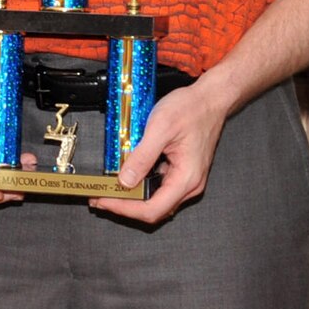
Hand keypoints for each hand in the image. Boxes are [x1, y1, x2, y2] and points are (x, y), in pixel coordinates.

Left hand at [91, 78, 232, 224]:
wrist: (209, 99)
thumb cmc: (191, 109)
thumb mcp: (160, 129)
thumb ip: (142, 157)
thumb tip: (124, 181)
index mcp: (187, 178)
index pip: (152, 209)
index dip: (124, 209)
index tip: (104, 201)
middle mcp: (189, 184)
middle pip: (153, 209)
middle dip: (124, 205)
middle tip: (99, 196)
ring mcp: (186, 179)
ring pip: (155, 199)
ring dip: (130, 197)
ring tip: (108, 188)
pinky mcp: (180, 171)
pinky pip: (158, 186)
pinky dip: (139, 185)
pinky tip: (124, 177)